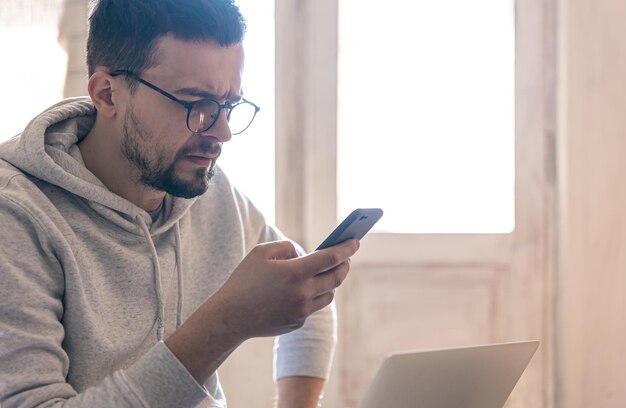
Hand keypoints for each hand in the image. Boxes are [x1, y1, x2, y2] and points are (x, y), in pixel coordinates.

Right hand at [164, 238, 358, 383]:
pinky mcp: (297, 323)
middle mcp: (302, 293)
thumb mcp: (261, 253)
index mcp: (295, 273)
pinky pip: (313, 307)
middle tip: (346, 257)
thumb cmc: (244, 280)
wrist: (230, 317)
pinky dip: (313, 295)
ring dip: (331, 282)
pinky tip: (305, 289)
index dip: (346, 248)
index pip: (331, 258)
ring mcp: (301, 311)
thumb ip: (287, 248)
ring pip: (329, 294)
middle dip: (345, 265)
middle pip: (336, 277)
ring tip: (328, 272)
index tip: (355, 241)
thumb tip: (305, 254)